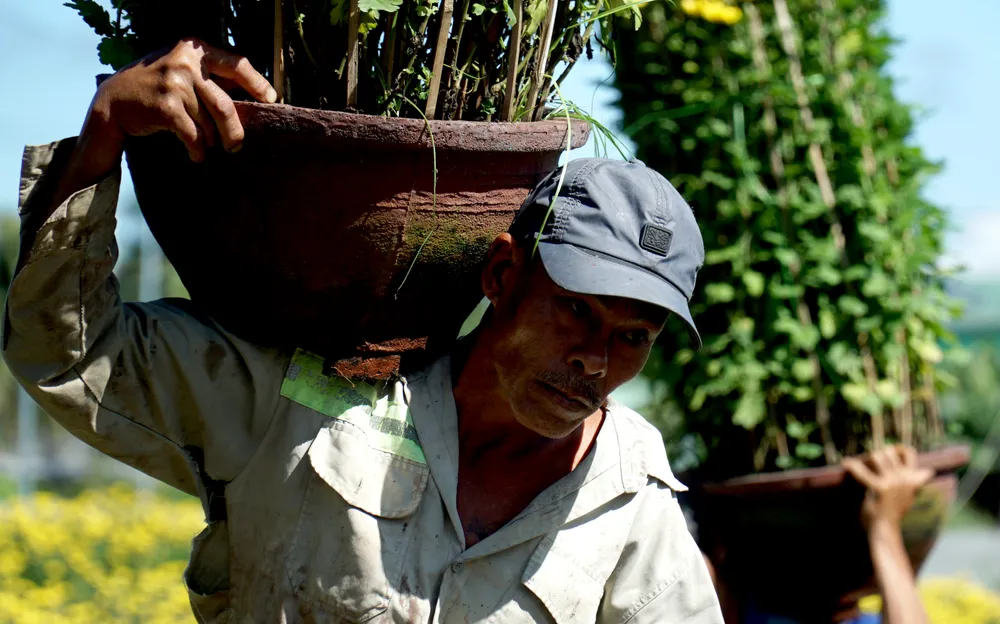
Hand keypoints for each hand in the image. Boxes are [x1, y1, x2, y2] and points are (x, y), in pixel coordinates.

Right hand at [81, 38, 276, 174]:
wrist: (112, 101)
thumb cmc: (154, 87)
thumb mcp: (181, 70)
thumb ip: (210, 77)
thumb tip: (252, 95)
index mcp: (195, 49)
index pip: (237, 65)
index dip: (258, 84)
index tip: (271, 100)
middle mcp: (186, 62)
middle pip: (226, 105)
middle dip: (234, 132)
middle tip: (236, 145)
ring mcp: (175, 83)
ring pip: (209, 124)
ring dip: (210, 141)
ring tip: (205, 147)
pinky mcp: (167, 106)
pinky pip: (194, 135)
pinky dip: (198, 149)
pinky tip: (196, 154)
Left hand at [843, 445, 933, 530]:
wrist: (886, 530)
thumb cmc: (894, 513)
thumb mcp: (909, 495)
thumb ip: (916, 482)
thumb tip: (928, 471)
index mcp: (913, 480)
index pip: (909, 453)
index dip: (898, 449)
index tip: (888, 451)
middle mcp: (905, 478)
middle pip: (889, 452)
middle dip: (878, 454)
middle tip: (869, 462)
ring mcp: (892, 483)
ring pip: (877, 456)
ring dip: (866, 458)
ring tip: (857, 464)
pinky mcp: (879, 489)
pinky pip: (862, 472)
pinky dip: (853, 466)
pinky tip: (846, 463)